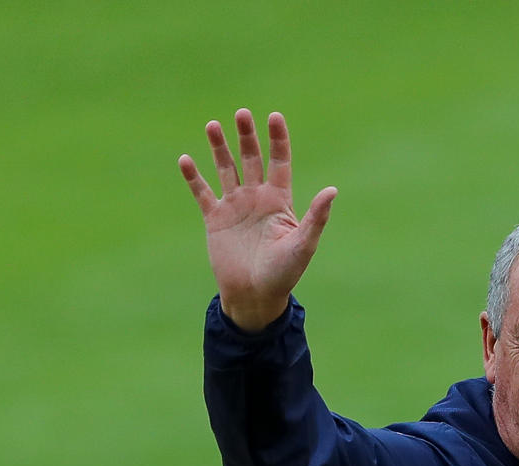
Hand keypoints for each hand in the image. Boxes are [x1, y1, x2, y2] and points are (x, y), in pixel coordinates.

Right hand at [178, 109, 335, 331]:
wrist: (255, 297)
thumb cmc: (283, 275)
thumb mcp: (302, 245)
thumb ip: (316, 217)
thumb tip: (332, 190)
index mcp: (278, 201)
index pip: (279, 162)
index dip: (278, 139)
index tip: (274, 116)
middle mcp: (256, 198)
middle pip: (251, 158)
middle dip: (246, 136)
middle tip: (242, 114)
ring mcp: (235, 207)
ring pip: (226, 169)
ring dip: (219, 148)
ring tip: (212, 125)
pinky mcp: (215, 219)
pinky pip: (202, 193)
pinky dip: (193, 177)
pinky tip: (185, 160)